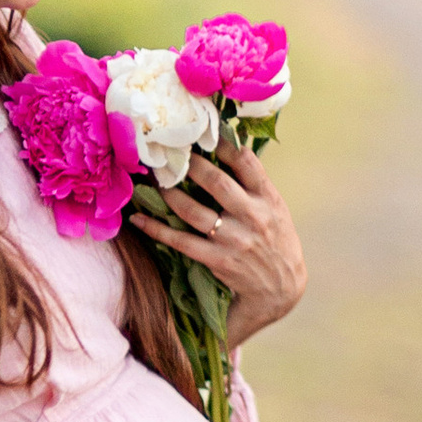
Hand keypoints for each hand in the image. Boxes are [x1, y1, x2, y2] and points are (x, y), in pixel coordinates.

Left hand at [151, 140, 305, 346]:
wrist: (281, 289)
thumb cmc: (276, 242)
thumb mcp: (276, 210)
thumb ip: (254, 186)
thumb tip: (228, 150)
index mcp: (270, 199)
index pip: (247, 163)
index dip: (223, 144)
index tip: (203, 131)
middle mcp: (253, 216)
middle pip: (216, 182)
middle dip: (190, 165)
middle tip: (168, 152)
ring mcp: (234, 239)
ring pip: (194, 211)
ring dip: (168, 194)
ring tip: (152, 180)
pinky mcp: (218, 260)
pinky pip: (181, 241)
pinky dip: (157, 229)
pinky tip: (140, 219)